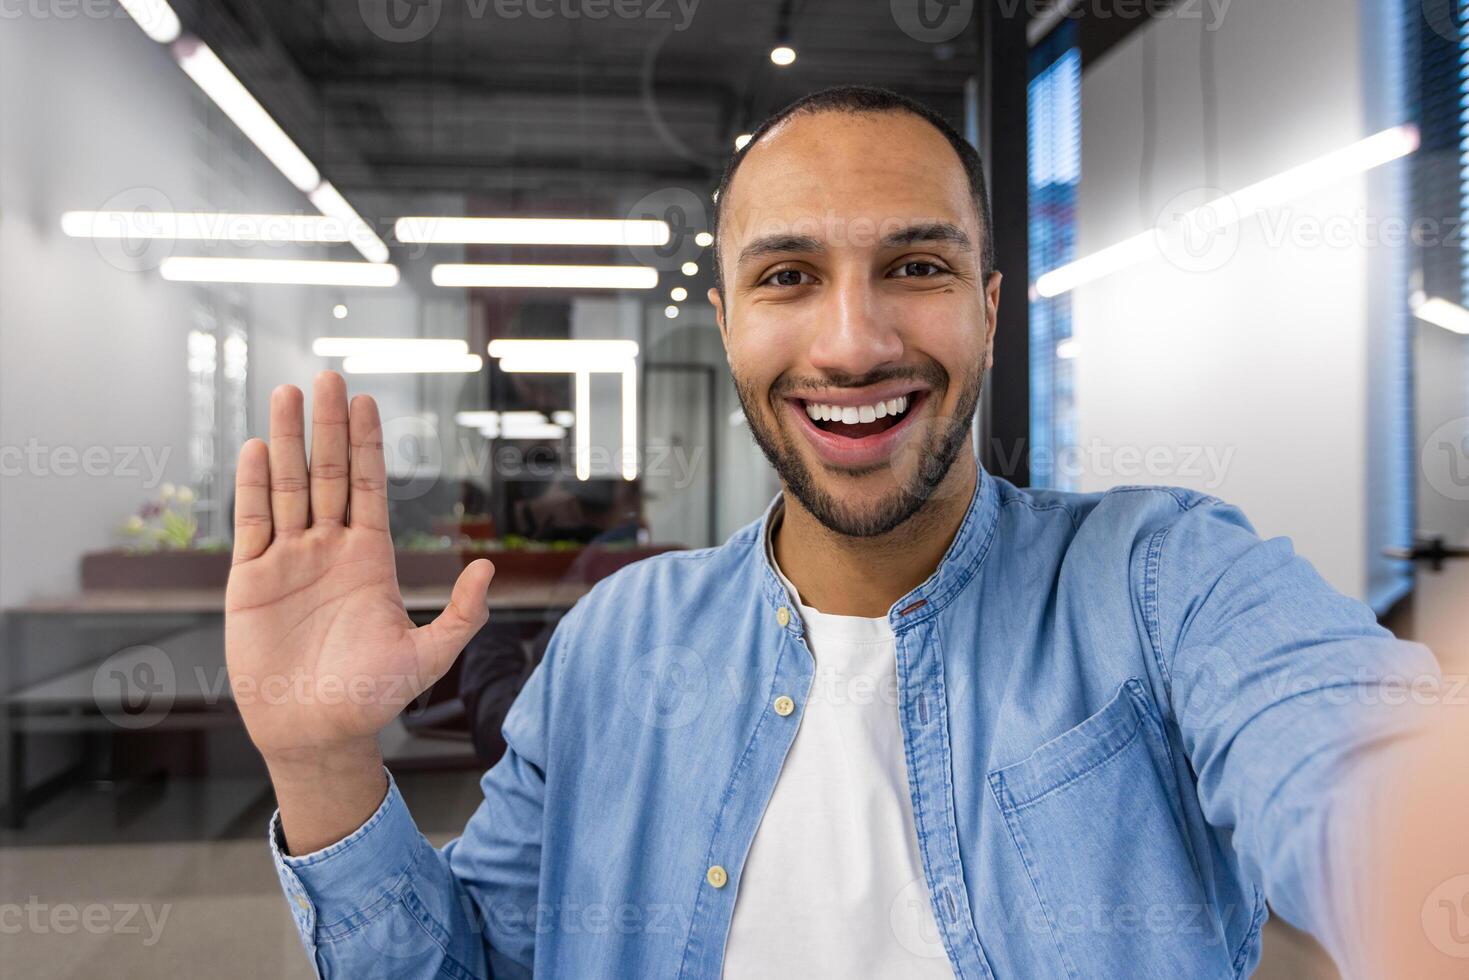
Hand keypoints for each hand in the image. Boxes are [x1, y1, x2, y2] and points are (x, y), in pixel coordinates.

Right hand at [225, 372, 493, 766]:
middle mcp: (329, 550)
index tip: (365, 400)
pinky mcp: (250, 581)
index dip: (366, 444)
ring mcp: (288, 561)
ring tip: (287, 395)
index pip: (368, 487)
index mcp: (371, 559)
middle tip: (326, 376)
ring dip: (286, 442)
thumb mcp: (427, 657)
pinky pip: (251, 524)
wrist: (315, 734)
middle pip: (325, 474)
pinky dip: (251, 487)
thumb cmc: (372, 698)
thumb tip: (488, 567)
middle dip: (326, 426)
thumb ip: (461, 615)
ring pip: (286, 488)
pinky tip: (255, 449)